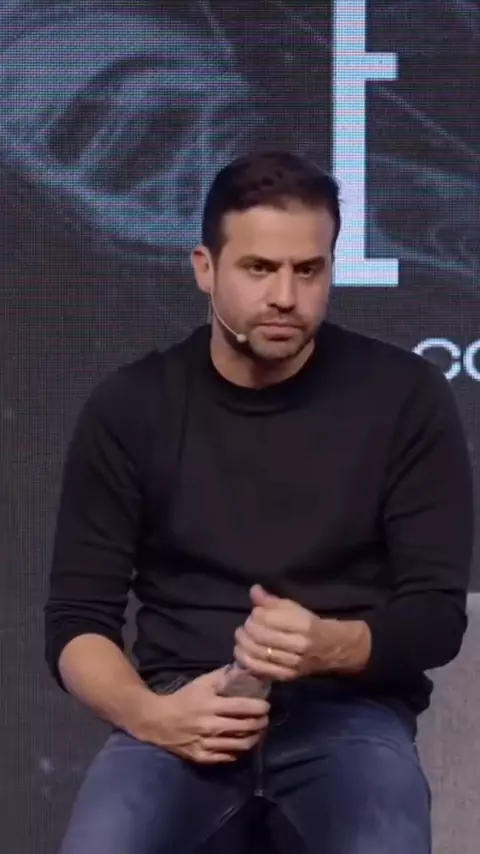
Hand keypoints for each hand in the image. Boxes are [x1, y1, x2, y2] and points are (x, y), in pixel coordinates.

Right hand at [135, 667, 269, 763]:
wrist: (158, 721)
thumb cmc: (183, 699)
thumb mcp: (201, 683)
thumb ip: (222, 676)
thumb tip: (244, 670)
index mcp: (211, 705)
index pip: (243, 708)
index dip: (260, 708)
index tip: (267, 706)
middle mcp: (210, 726)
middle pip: (245, 727)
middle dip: (261, 723)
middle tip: (265, 719)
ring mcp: (207, 744)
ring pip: (240, 745)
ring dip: (254, 738)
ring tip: (258, 732)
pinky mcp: (203, 757)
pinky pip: (228, 757)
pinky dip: (239, 751)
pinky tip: (242, 743)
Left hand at [234, 585, 370, 681]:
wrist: (330, 649)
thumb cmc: (310, 625)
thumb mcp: (294, 609)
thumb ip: (273, 601)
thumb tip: (254, 590)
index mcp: (304, 625)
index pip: (268, 619)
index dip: (256, 614)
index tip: (256, 612)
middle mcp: (299, 646)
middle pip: (260, 637)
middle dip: (248, 628)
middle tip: (246, 624)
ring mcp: (293, 664)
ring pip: (257, 654)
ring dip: (243, 643)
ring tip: (241, 636)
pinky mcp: (286, 676)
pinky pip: (259, 669)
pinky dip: (245, 659)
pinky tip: (242, 651)